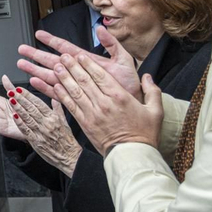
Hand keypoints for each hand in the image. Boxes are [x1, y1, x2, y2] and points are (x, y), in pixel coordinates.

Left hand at [8, 76, 82, 175]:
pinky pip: (26, 130)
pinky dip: (19, 123)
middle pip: (31, 109)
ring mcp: (41, 133)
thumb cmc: (67, 140)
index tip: (19, 89)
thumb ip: (58, 109)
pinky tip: (14, 116)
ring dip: (18, 108)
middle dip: (20, 99)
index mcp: (53, 117)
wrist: (69, 157)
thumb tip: (55, 98)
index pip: (38, 103)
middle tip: (11, 91)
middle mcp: (46, 124)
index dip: (28, 95)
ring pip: (27, 118)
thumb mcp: (64, 122)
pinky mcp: (36, 142)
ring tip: (10, 100)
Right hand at [18, 28, 140, 98]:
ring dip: (36, 70)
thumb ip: (112, 43)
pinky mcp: (75, 99)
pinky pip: (57, 92)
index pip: (65, 47)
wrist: (131, 105)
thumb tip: (101, 27)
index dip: (52, 40)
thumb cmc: (129, 85)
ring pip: (51, 76)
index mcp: (87, 61)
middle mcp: (78, 72)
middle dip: (36, 55)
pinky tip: (34, 82)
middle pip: (52, 61)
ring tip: (22, 64)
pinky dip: (45, 88)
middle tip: (22, 49)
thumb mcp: (123, 59)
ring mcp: (75, 85)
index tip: (39, 34)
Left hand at [32, 49, 164, 156]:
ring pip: (75, 91)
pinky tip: (56, 87)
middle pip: (85, 80)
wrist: (133, 156)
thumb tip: (147, 77)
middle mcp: (104, 103)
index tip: (79, 55)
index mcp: (120, 97)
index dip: (88, 64)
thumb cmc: (145, 134)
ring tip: (57, 67)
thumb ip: (152, 91)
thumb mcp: (156, 111)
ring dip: (64, 78)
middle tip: (64, 56)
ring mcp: (93, 114)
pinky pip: (71, 106)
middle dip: (73, 66)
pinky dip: (63, 96)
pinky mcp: (85, 124)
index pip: (100, 75)